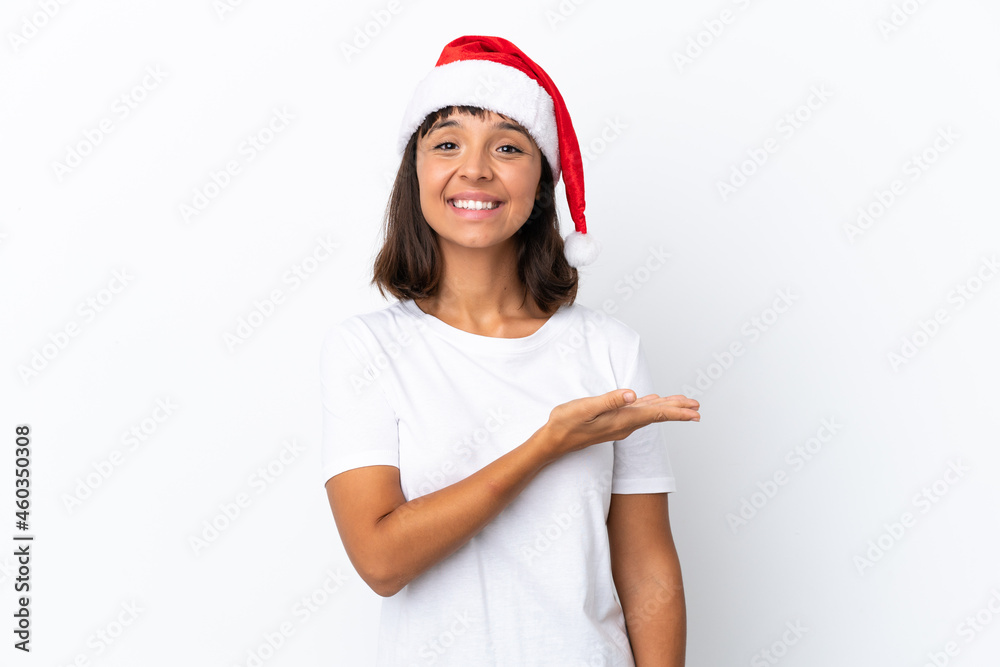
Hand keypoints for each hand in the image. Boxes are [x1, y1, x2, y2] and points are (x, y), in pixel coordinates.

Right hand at [542, 389, 699, 458]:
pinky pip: (638, 414)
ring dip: (666, 409)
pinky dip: (649, 407)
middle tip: (697, 408)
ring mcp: (619, 425)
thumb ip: (609, 401)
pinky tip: (651, 402)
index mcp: (622, 420)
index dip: (677, 411)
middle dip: (678, 410)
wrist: (553, 442)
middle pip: (657, 415)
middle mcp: (624, 425)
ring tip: (682, 405)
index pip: (655, 413)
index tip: (695, 412)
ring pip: (649, 414)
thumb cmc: (565, 424)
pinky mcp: (612, 423)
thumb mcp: (585, 408)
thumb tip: (633, 395)